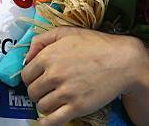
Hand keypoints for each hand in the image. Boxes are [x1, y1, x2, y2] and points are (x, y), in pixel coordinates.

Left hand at [21, 27, 140, 124]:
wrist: (122, 61)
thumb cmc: (95, 44)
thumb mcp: (65, 33)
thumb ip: (41, 40)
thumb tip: (26, 57)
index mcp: (48, 55)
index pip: (26, 74)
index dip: (30, 77)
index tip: (36, 78)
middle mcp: (54, 74)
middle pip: (32, 91)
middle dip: (37, 90)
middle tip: (45, 89)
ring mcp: (66, 92)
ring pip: (41, 106)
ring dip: (44, 104)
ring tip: (52, 99)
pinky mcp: (77, 107)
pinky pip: (53, 121)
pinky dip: (46, 123)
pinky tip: (45, 121)